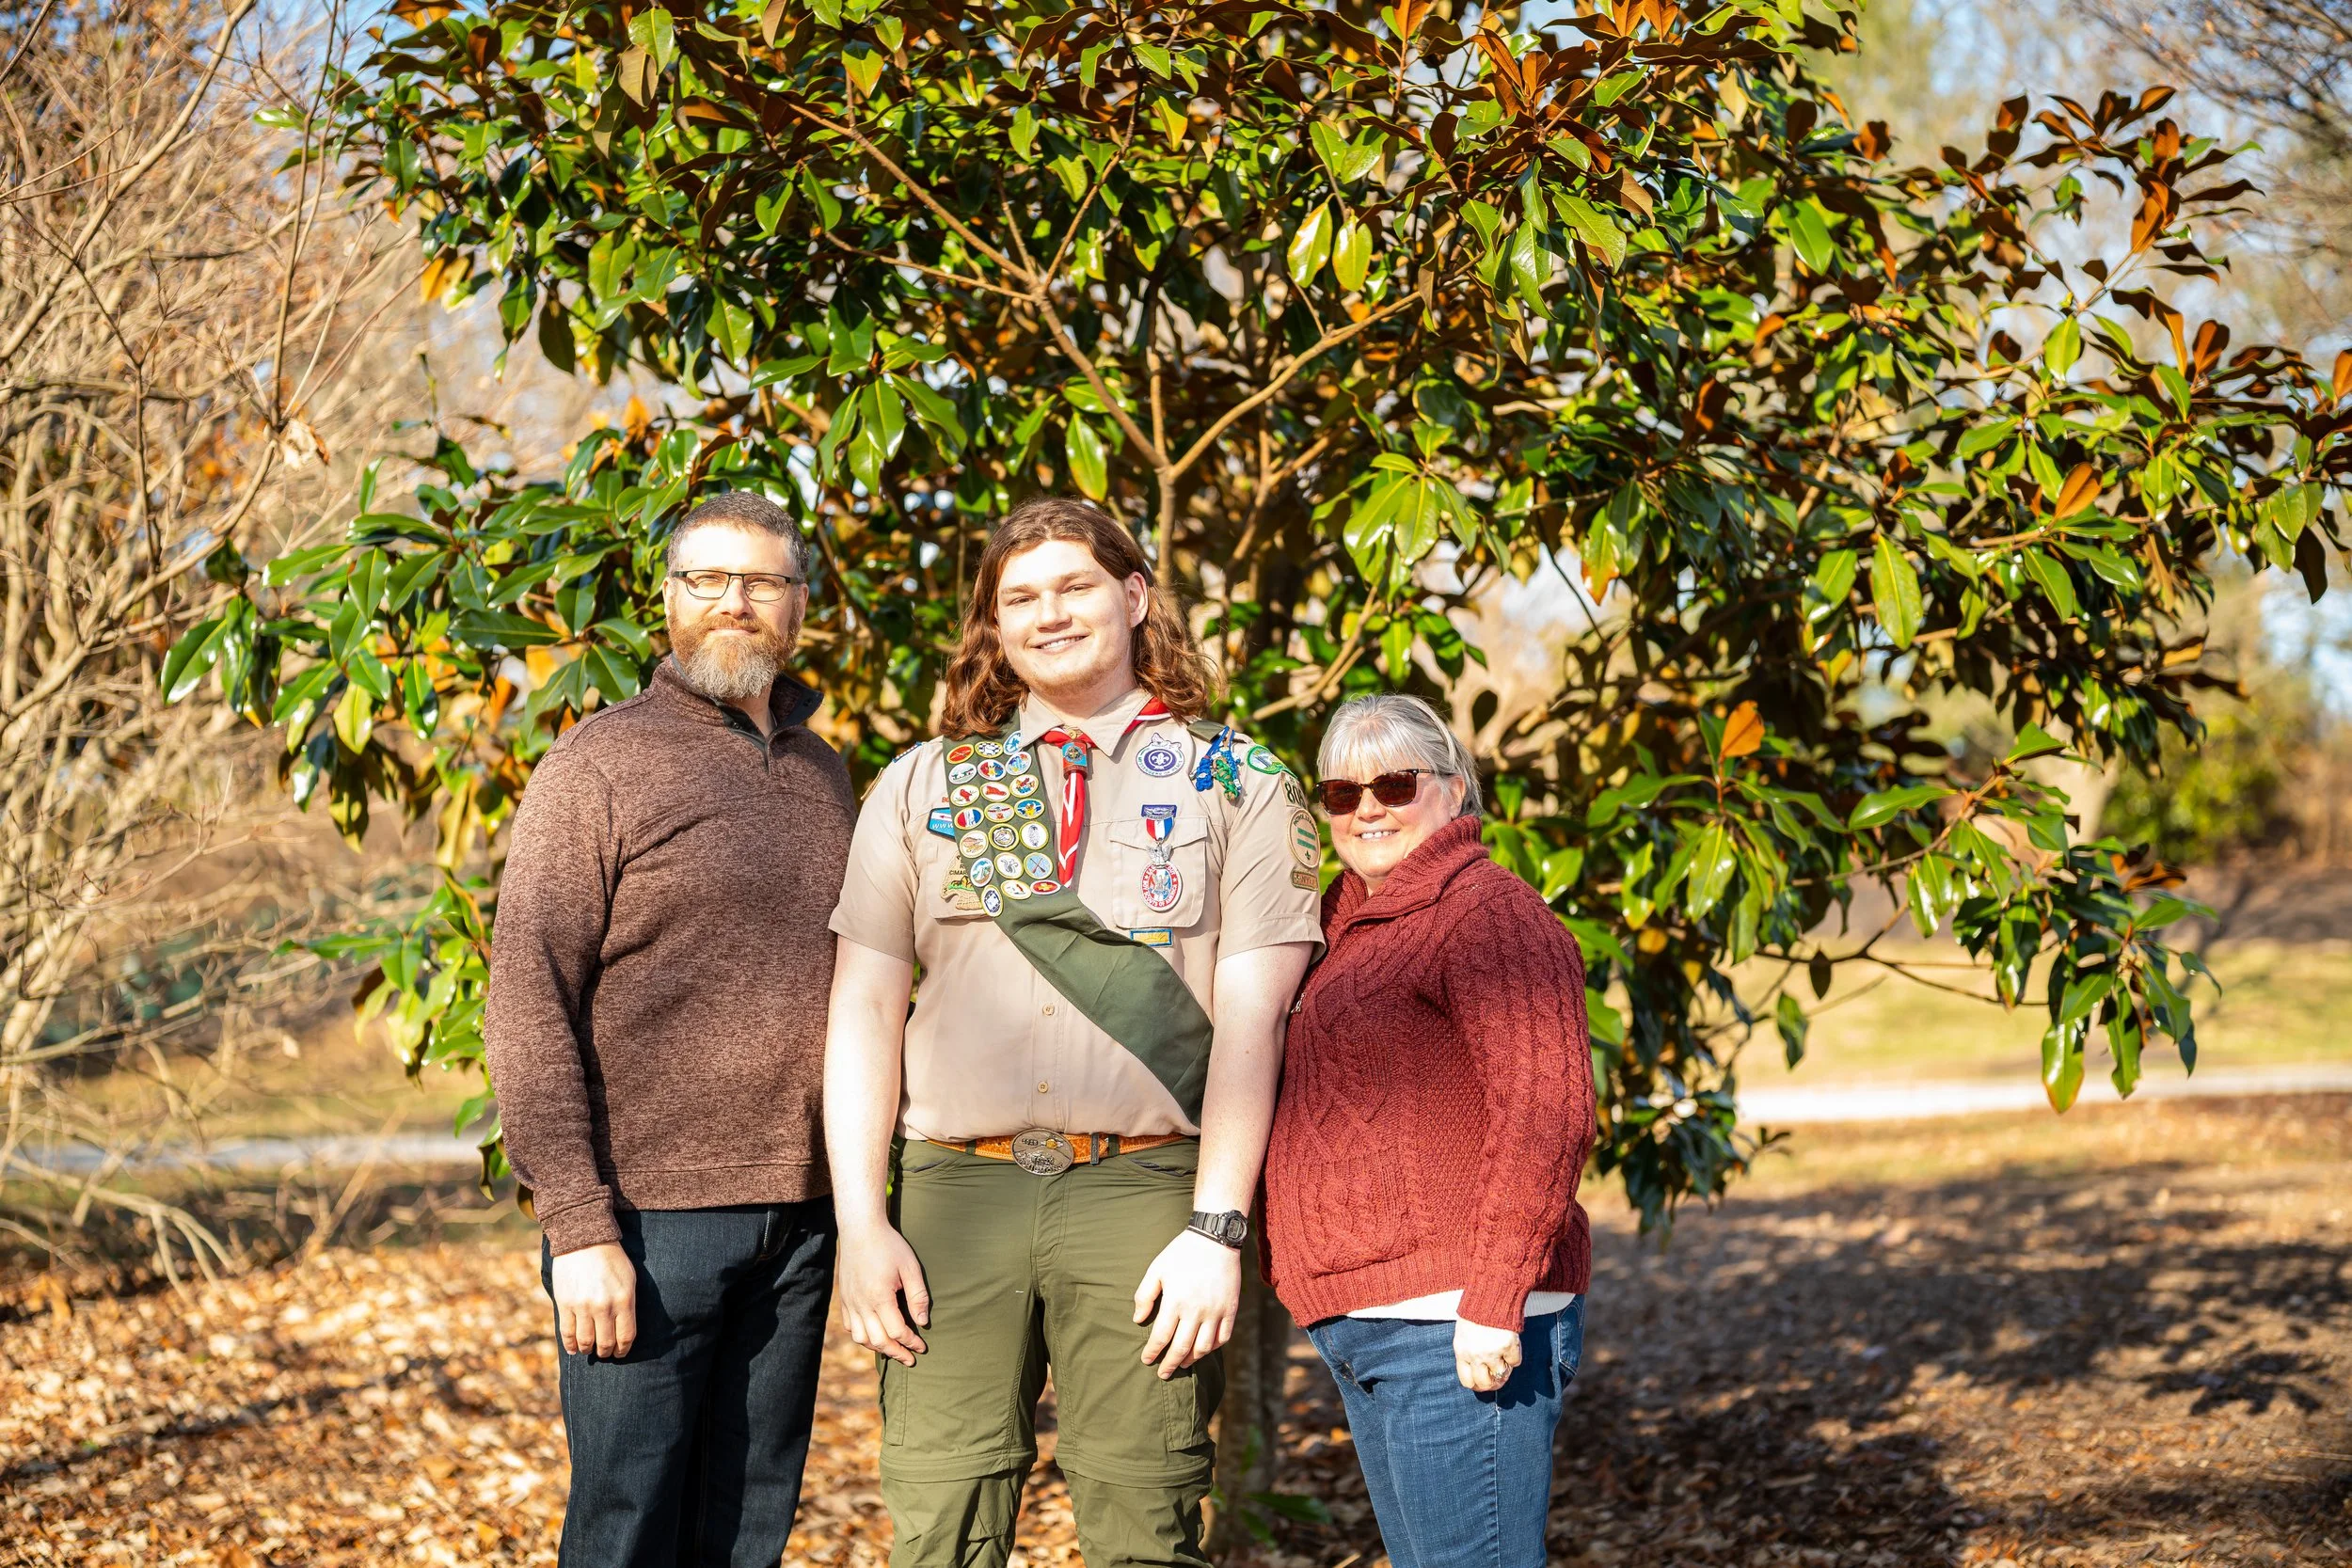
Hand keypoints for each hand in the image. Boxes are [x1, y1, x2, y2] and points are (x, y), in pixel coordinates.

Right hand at [550, 1242, 637, 1359]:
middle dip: (606, 1352)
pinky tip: (574, 1349)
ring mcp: (583, 1306)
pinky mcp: (565, 1304)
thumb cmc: (611, 1259)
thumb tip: (623, 1329)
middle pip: (606, 1343)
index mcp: (624, 1300)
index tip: (620, 1352)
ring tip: (590, 1349)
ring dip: (588, 1350)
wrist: (584, 1240)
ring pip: (586, 1342)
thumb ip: (628, 1304)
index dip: (623, 1349)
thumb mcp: (629, 1278)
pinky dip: (571, 1345)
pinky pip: (567, 1333)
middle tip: (605, 1352)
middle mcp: (604, 1306)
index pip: (626, 1336)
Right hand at [839, 1221, 930, 1365]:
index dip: (911, 1342)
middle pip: (878, 1341)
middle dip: (896, 1353)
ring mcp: (850, 1302)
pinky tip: (874, 1335)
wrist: (861, 1229)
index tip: (922, 1346)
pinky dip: (862, 1337)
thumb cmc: (889, 1245)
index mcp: (879, 1297)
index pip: (896, 1331)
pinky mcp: (844, 1298)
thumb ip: (918, 1296)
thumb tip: (923, 1322)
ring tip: (893, 1350)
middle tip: (910, 1359)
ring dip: (878, 1348)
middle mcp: (861, 1304)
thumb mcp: (911, 1267)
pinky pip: (850, 1326)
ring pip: (861, 1338)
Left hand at [1134, 1228, 1239, 1378]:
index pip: (1161, 1337)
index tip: (1146, 1360)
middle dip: (1170, 1365)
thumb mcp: (1157, 1269)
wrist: (1215, 1238)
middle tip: (1163, 1374)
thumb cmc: (1181, 1253)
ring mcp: (1216, 1312)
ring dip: (1191, 1359)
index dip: (1153, 1352)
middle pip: (1182, 1348)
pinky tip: (1204, 1349)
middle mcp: (1196, 1311)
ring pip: (1204, 1347)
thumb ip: (1144, 1295)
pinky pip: (1223, 1337)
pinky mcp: (1231, 1309)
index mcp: (1175, 1302)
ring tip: (1183, 1364)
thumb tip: (1138, 1320)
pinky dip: (1213, 1348)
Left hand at [1454, 1317, 1523, 1392]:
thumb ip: (1468, 1353)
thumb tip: (1478, 1373)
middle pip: (1485, 1383)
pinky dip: (1515, 1356)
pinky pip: (1515, 1362)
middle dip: (1493, 1384)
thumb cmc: (1476, 1313)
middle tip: (1498, 1378)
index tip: (1484, 1383)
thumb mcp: (1463, 1334)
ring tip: (1505, 1358)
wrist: (1491, 1296)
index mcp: (1461, 1351)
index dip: (1477, 1385)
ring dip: (1505, 1369)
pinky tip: (1511, 1344)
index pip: (1467, 1381)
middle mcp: (1475, 1355)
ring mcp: (1492, 1352)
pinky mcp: (1508, 1346)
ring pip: (1502, 1374)